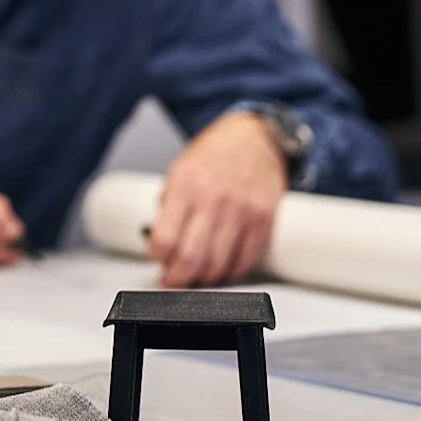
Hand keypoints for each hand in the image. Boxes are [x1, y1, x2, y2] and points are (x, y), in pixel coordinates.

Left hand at [148, 111, 286, 287]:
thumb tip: (159, 243)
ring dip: (203, 279)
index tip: (156, 262)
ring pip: (219, 264)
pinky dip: (231, 273)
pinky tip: (221, 272)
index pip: (165, 238)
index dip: (157, 258)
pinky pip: (246, 259)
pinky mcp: (264, 220)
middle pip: (192, 257)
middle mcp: (214, 199)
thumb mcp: (178, 172)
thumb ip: (169, 207)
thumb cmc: (213, 156)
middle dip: (177, 278)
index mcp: (186, 186)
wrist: (254, 138)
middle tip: (172, 282)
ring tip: (195, 278)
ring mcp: (242, 211)